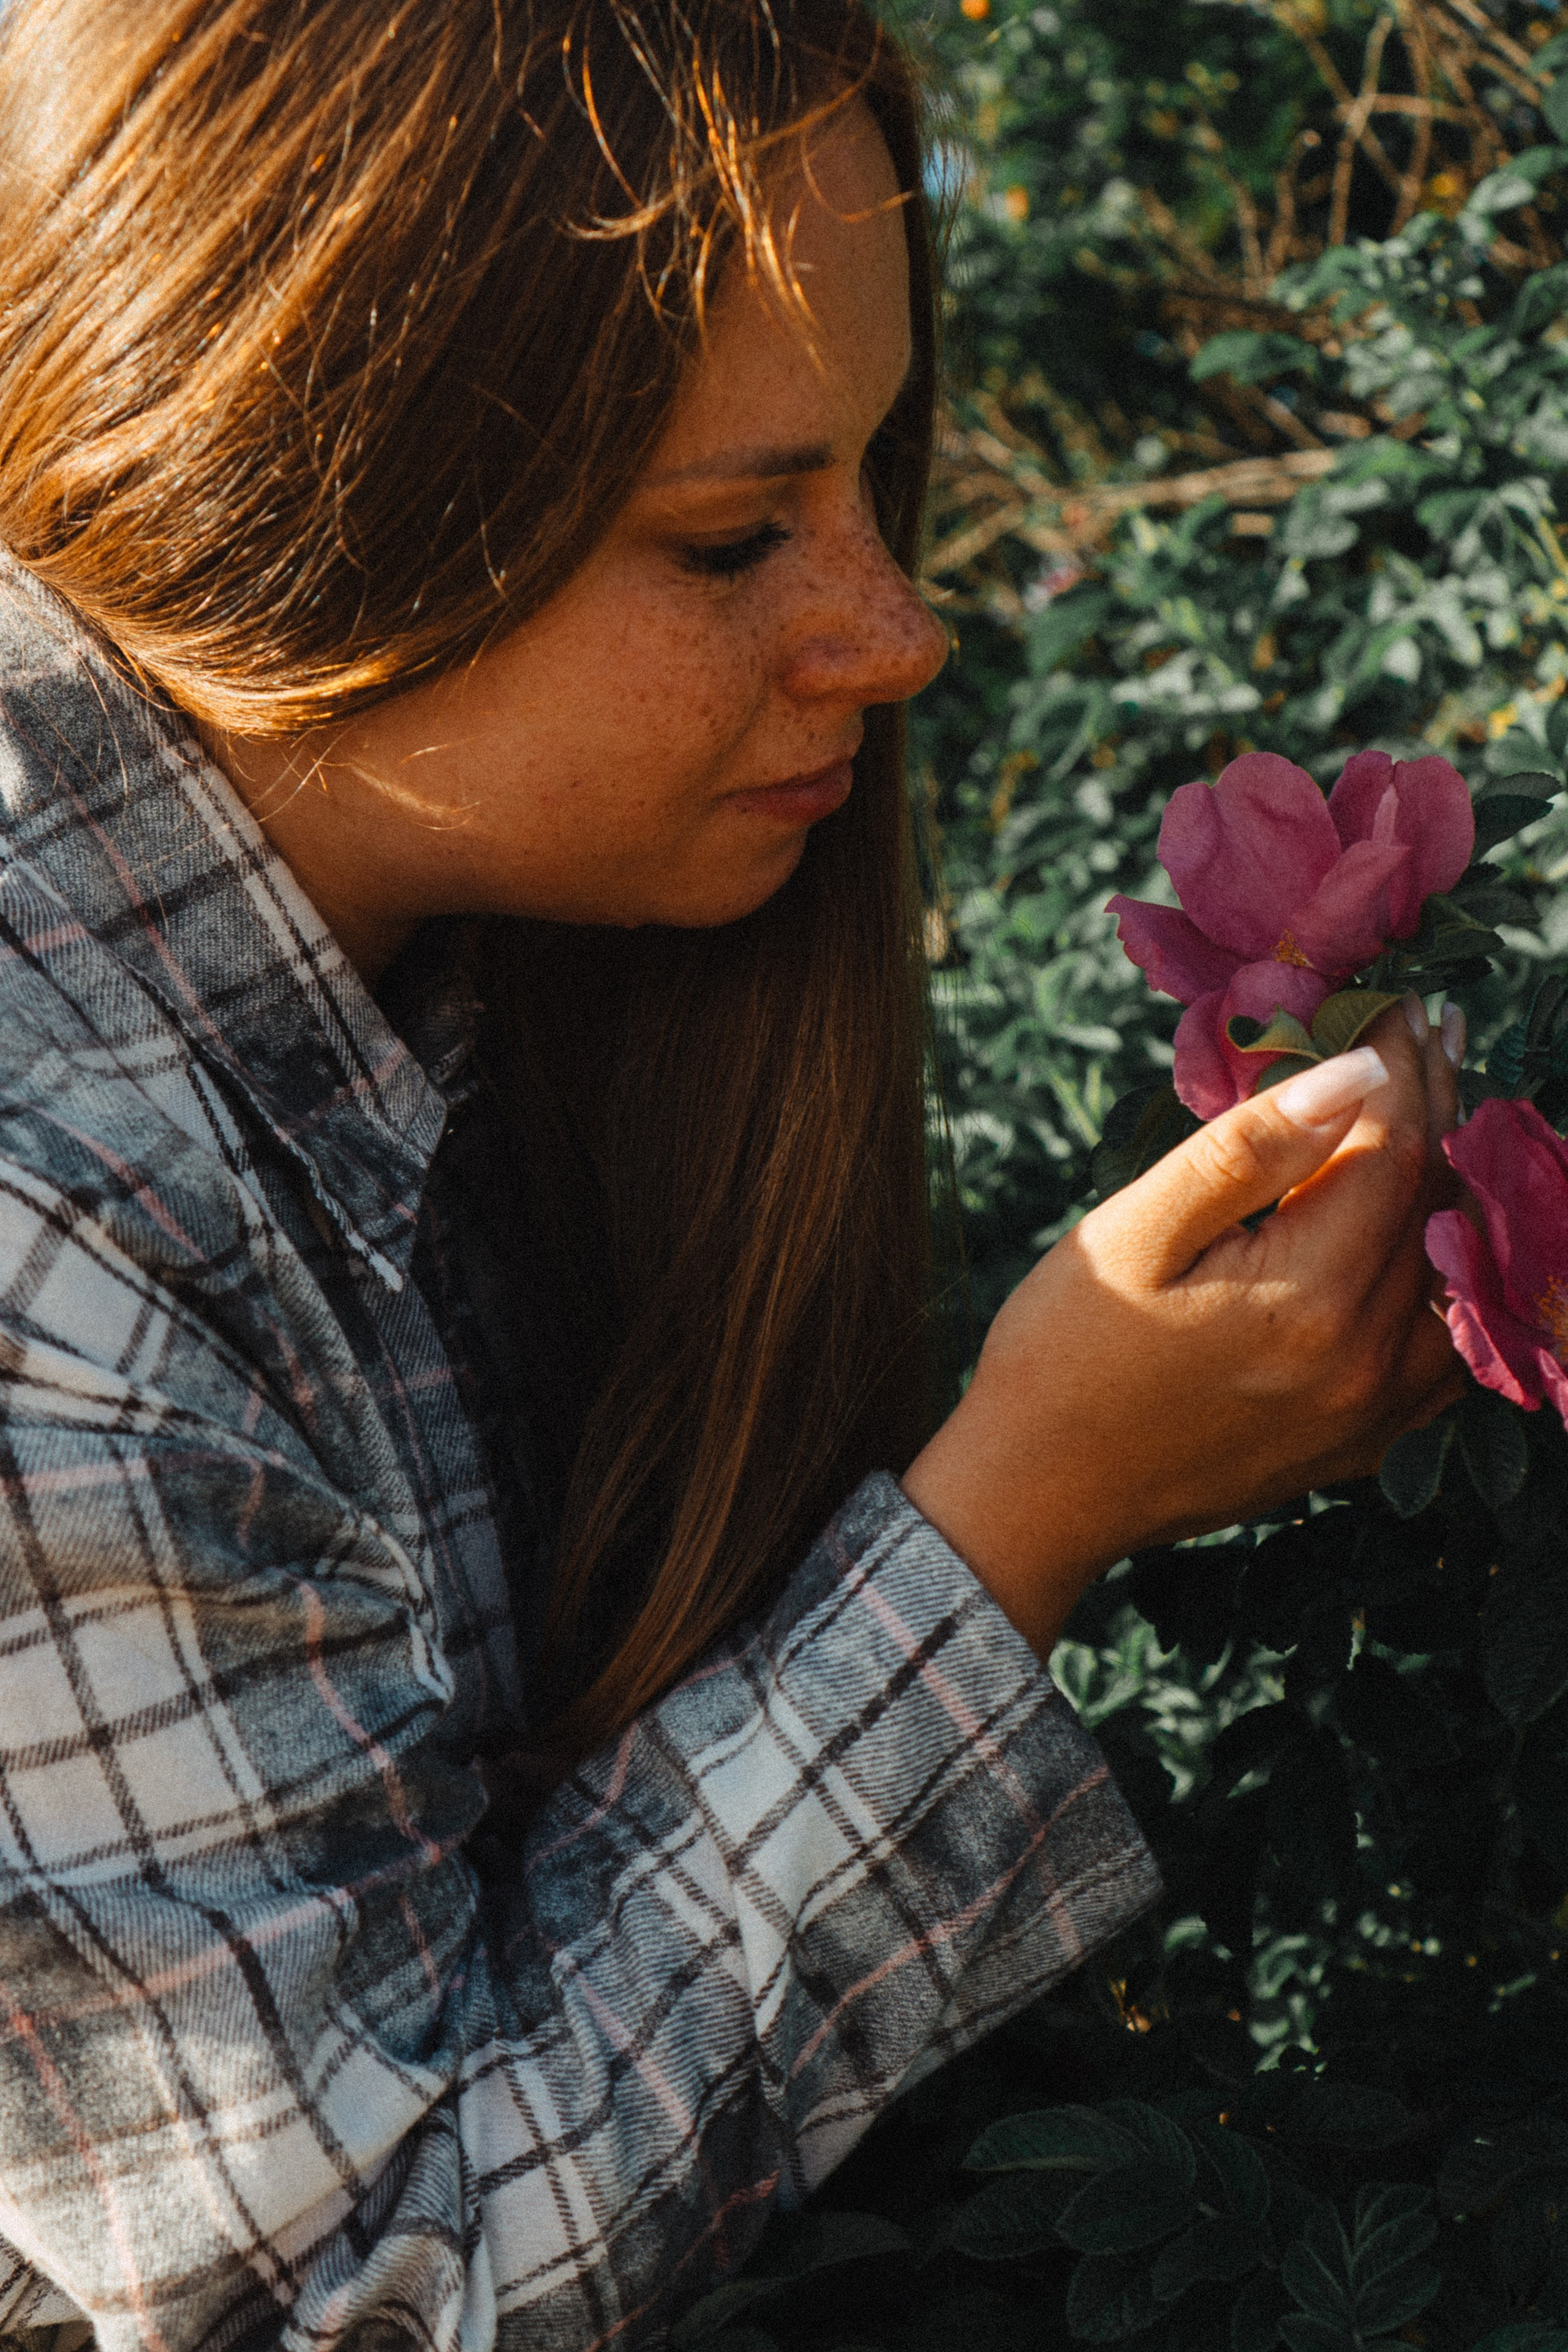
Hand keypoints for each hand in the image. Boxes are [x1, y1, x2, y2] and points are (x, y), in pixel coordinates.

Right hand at [902, 999, 1463, 1656]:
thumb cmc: (1062, 1354)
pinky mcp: (1364, 1442)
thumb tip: (1354, 1069)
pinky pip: (1449, 1348)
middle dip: (1433, 1105)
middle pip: (1435, 1203)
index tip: (1391, 1001)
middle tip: (1429, 1029)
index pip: (1391, 1150)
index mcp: (1307, 1297)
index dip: (1397, 1065)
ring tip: (1434, 1106)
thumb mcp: (1133, 1231)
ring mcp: (1373, 1411)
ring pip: (1455, 1271)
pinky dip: (1452, 1274)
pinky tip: (1432, 1228)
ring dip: (1450, 1182)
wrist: (1037, 1495)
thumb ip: (1246, 1150)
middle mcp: (1364, 1359)